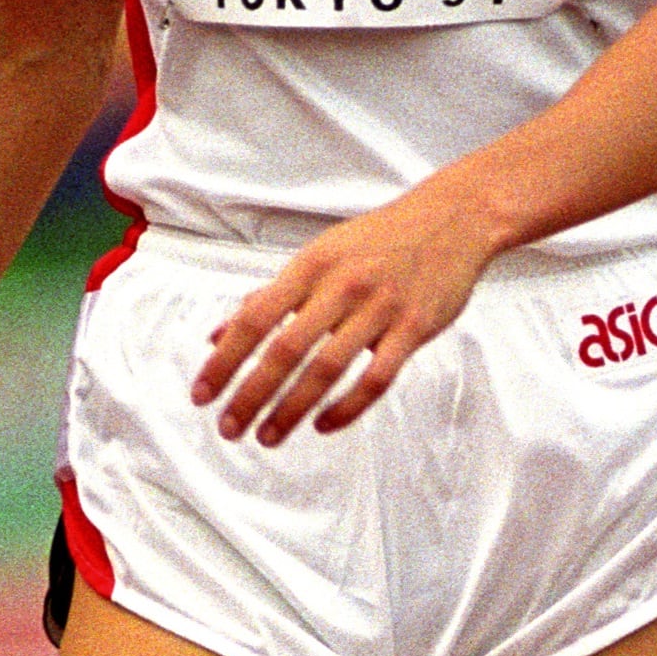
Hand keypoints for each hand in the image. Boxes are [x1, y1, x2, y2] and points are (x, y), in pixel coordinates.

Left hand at [194, 181, 501, 443]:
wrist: (452, 220)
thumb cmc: (380, 239)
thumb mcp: (321, 255)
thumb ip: (272, 296)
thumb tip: (220, 334)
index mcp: (312, 265)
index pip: (256, 317)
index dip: (225, 359)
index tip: (203, 393)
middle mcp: (342, 285)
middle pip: (286, 349)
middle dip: (252, 394)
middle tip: (229, 427)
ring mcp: (380, 307)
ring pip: (328, 369)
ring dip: (292, 408)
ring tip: (268, 435)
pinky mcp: (414, 328)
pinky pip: (376, 379)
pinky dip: (347, 407)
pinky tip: (322, 425)